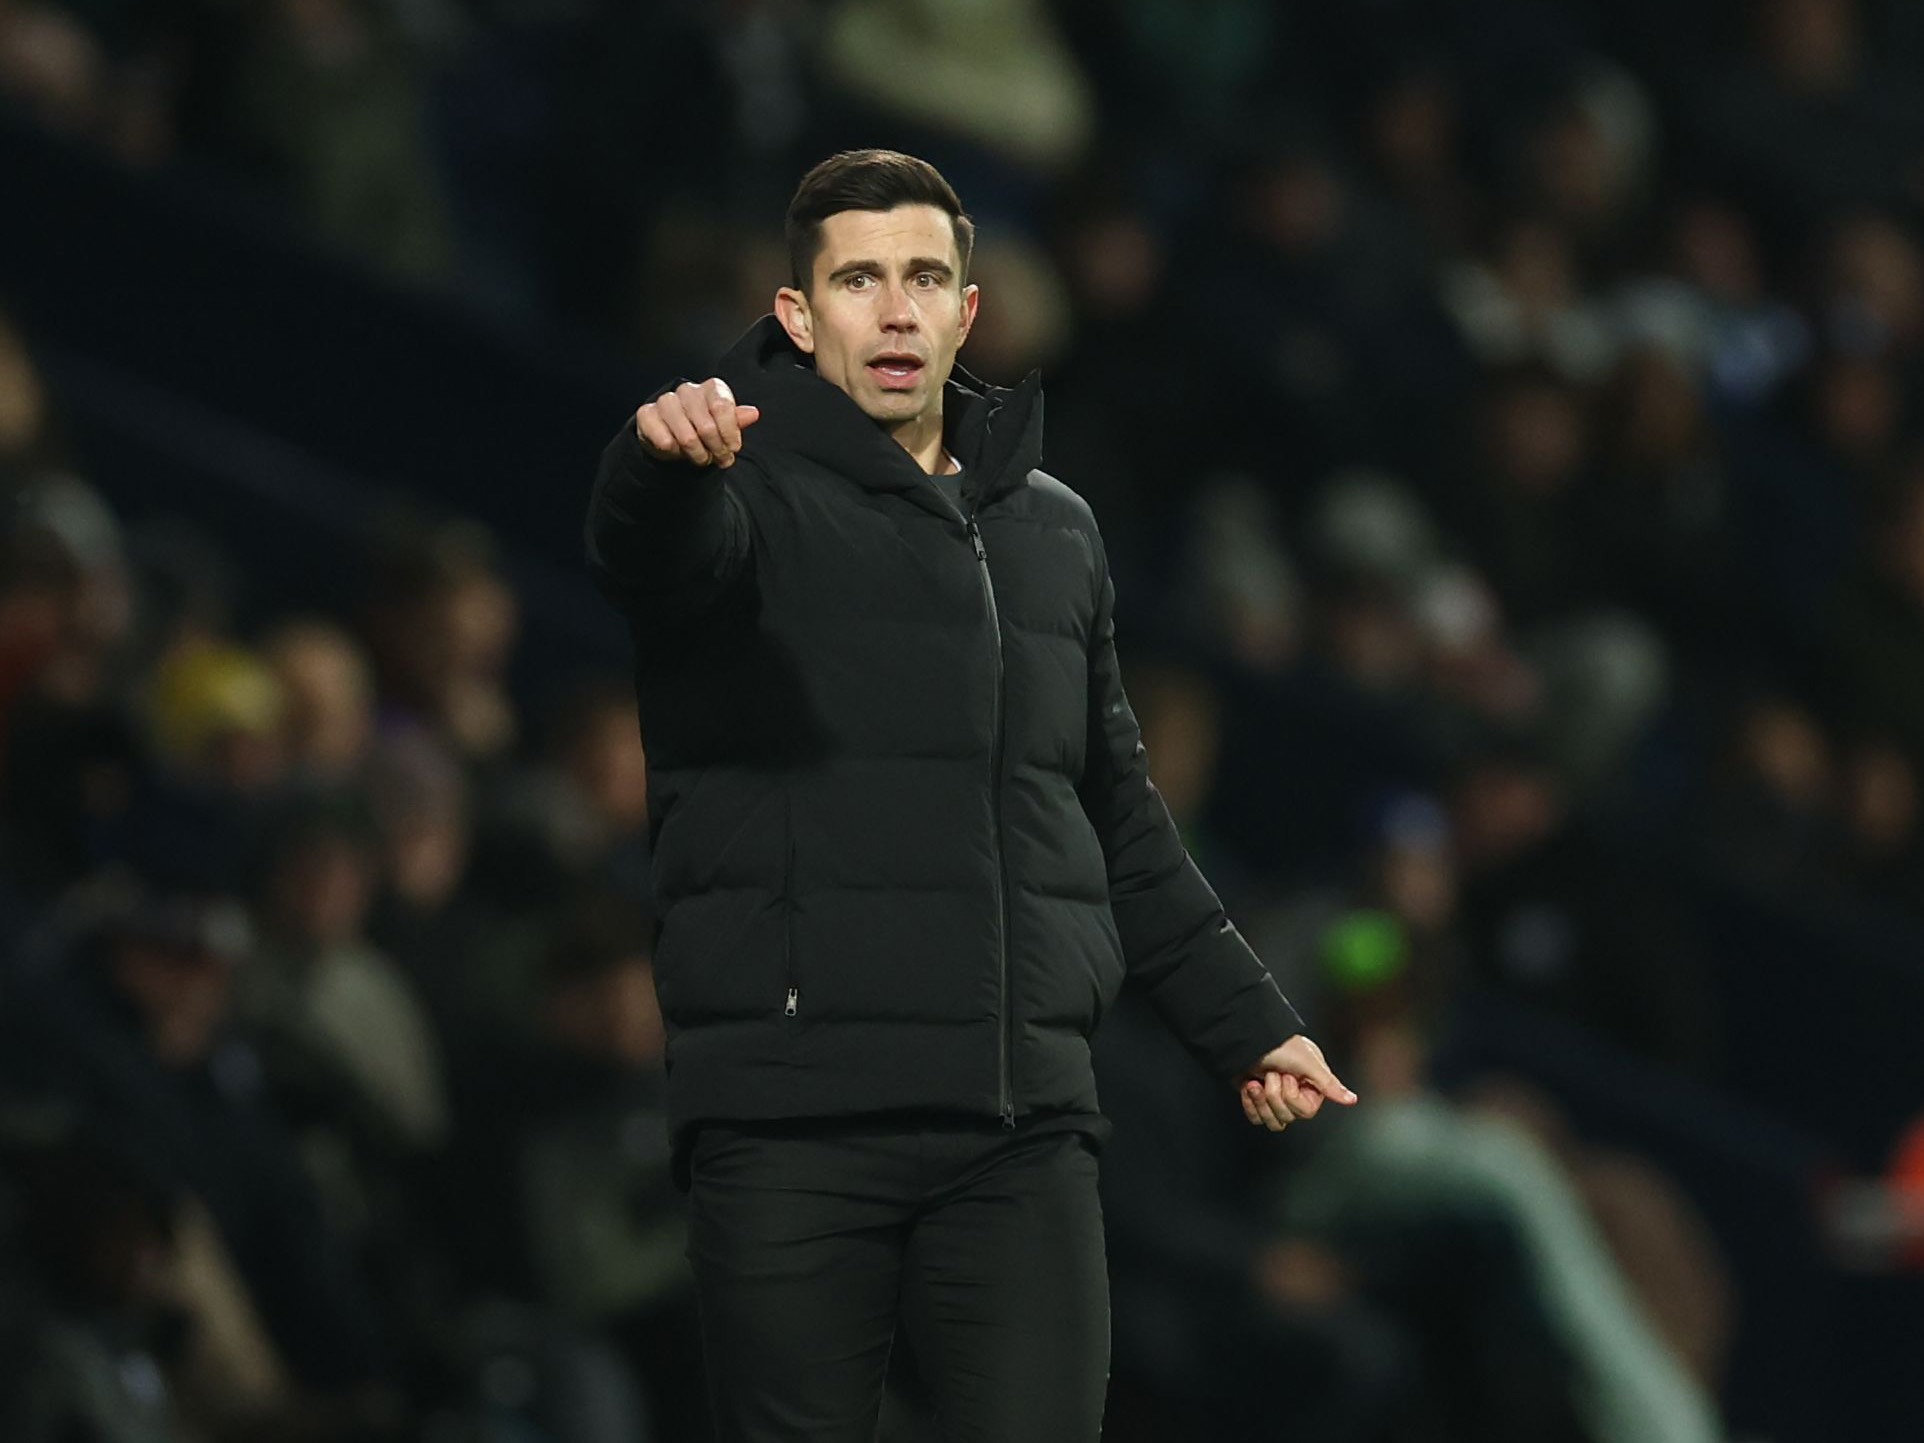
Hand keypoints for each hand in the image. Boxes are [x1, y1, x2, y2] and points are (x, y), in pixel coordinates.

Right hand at [636, 378, 760, 469]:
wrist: (674, 438)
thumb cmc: (703, 429)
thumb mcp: (725, 426)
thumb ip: (736, 420)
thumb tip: (752, 414)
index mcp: (711, 388)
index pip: (722, 407)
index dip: (730, 433)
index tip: (733, 449)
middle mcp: (688, 391)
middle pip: (706, 426)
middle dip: (716, 449)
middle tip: (718, 459)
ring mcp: (666, 401)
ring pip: (686, 436)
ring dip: (696, 453)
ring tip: (700, 458)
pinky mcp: (646, 414)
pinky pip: (663, 439)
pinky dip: (673, 451)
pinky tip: (677, 451)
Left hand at [1239, 1033, 1357, 1131]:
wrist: (1249, 1037)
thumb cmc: (1280, 1045)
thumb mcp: (1309, 1063)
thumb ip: (1330, 1085)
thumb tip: (1352, 1099)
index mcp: (1311, 1086)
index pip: (1306, 1112)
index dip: (1292, 1097)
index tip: (1288, 1077)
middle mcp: (1295, 1093)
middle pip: (1287, 1118)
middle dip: (1274, 1095)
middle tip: (1272, 1074)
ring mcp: (1274, 1098)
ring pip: (1272, 1122)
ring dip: (1261, 1101)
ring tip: (1257, 1082)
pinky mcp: (1257, 1100)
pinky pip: (1256, 1118)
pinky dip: (1250, 1103)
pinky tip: (1249, 1085)